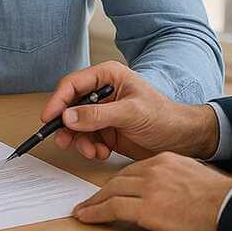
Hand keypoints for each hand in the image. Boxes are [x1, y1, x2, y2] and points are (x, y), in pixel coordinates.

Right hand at [40, 61, 218, 160]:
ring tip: (92, 151)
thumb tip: (68, 117)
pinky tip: (102, 153)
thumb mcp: (131, 113)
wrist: (182, 140)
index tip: (49, 118)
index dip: (58, 101)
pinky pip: (87, 139)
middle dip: (67, 126)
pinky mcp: (106, 130)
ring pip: (76, 126)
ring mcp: (103, 113)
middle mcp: (103, 92)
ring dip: (80, 141)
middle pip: (70, 106)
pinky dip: (90, 148)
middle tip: (65, 141)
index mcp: (108, 76)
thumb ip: (98, 115)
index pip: (73, 84)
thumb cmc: (164, 117)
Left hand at [73, 152, 231, 230]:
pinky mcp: (148, 208)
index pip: (132, 170)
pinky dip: (96, 213)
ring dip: (93, 202)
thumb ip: (173, 176)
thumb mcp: (192, 174)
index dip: (116, 182)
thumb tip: (165, 189)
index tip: (107, 190)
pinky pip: (113, 209)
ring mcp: (149, 188)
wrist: (229, 206)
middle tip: (88, 201)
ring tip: (83, 211)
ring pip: (111, 192)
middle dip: (100, 192)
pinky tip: (87, 217)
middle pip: (118, 180)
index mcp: (164, 160)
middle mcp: (153, 170)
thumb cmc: (218, 196)